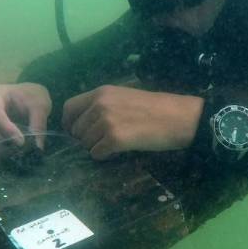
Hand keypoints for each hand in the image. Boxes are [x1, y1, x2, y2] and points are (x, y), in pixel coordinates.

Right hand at [0, 83, 51, 147]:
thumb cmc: (33, 96)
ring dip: (1, 146)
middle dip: (3, 140)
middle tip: (20, 150)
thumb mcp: (40, 106)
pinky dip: (1, 148)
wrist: (30, 96)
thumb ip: (38, 124)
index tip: (21, 142)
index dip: (5, 128)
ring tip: (18, 153)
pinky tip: (12, 154)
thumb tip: (37, 147)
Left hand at [62, 85, 203, 159]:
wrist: (178, 117)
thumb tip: (82, 123)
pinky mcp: (114, 139)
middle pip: (76, 130)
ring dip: (96, 148)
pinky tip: (117, 151)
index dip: (69, 123)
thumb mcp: (123, 97)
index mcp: (101, 92)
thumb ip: (101, 105)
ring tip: (114, 144)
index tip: (76, 133)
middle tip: (103, 141)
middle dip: (85, 139)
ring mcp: (106, 121)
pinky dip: (104, 156)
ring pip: (85, 144)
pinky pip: (96, 154)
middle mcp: (99, 104)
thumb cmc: (154, 108)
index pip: (69, 107)